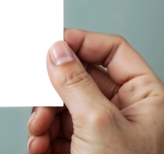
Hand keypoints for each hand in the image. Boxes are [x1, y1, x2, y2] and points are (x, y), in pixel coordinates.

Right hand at [27, 28, 163, 153]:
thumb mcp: (99, 123)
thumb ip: (75, 83)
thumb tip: (57, 51)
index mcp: (145, 98)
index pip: (113, 51)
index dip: (81, 42)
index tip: (53, 44)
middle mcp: (124, 111)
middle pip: (79, 78)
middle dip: (53, 91)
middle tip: (42, 97)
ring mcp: (102, 129)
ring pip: (62, 104)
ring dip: (43, 116)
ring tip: (40, 129)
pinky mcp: (83, 145)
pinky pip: (55, 127)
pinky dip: (42, 134)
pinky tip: (40, 144)